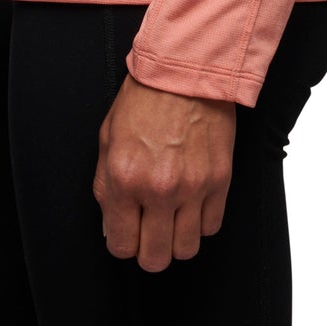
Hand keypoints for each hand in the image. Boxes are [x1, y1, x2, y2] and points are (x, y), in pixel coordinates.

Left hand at [93, 72, 236, 270]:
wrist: (186, 68)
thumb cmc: (144, 97)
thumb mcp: (108, 138)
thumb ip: (105, 187)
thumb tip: (111, 225)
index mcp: (125, 178)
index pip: (121, 246)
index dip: (123, 242)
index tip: (128, 231)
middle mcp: (159, 188)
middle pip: (155, 258)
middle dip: (149, 250)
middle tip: (149, 231)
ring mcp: (193, 187)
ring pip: (186, 249)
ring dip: (177, 239)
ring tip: (172, 217)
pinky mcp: (220, 180)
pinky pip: (211, 226)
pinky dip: (201, 221)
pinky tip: (192, 202)